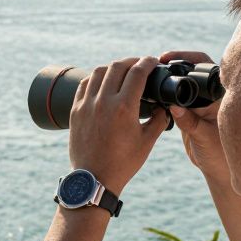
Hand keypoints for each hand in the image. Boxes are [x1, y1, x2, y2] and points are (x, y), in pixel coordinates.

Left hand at [68, 56, 170, 195]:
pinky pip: (84, 85)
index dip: (148, 62)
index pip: (137, 72)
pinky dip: (95, 78)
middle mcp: (103, 101)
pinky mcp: (75, 111)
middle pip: (117, 67)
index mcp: (124, 107)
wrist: (94, 179)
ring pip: (98, 72)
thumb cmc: (123, 163)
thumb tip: (165, 106)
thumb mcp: (147, 141)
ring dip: (112, 68)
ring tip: (121, 71)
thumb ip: (160, 120)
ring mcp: (87, 105)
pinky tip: (102, 82)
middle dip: (131, 61)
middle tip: (139, 65)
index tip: (153, 61)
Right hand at [159, 51, 229, 182]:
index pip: (204, 65)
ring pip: (181, 82)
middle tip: (153, 63)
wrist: (218, 170)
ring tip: (148, 76)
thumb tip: (174, 107)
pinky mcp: (188, 113)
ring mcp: (198, 103)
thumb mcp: (205, 137)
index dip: (185, 57)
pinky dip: (163, 94)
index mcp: (218, 96)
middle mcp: (209, 96)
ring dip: (166, 78)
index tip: (166, 58)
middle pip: (190, 69)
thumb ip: (190, 122)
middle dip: (172, 64)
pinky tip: (150, 94)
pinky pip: (174, 97)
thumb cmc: (219, 155)